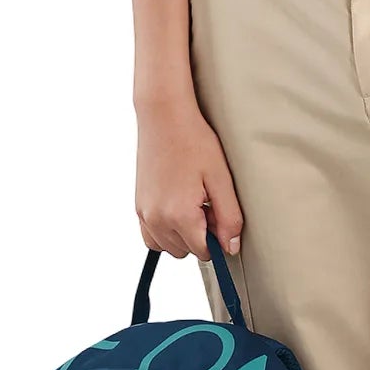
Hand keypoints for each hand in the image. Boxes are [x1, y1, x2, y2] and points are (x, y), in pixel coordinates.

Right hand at [136, 96, 243, 257]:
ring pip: (168, 247)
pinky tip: (176, 207)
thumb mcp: (221, 180)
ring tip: (192, 202)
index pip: (204, 252)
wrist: (164, 118)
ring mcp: (144, 213)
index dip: (218, 238)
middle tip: (206, 203)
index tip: (219, 215)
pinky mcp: (138, 206)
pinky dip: (165, 231)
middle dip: (200, 235)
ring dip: (182, 234)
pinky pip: (152, 236)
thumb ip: (229, 218)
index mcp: (179, 215)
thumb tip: (231, 247)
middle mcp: (157, 219)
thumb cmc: (194, 142)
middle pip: (185, 251)